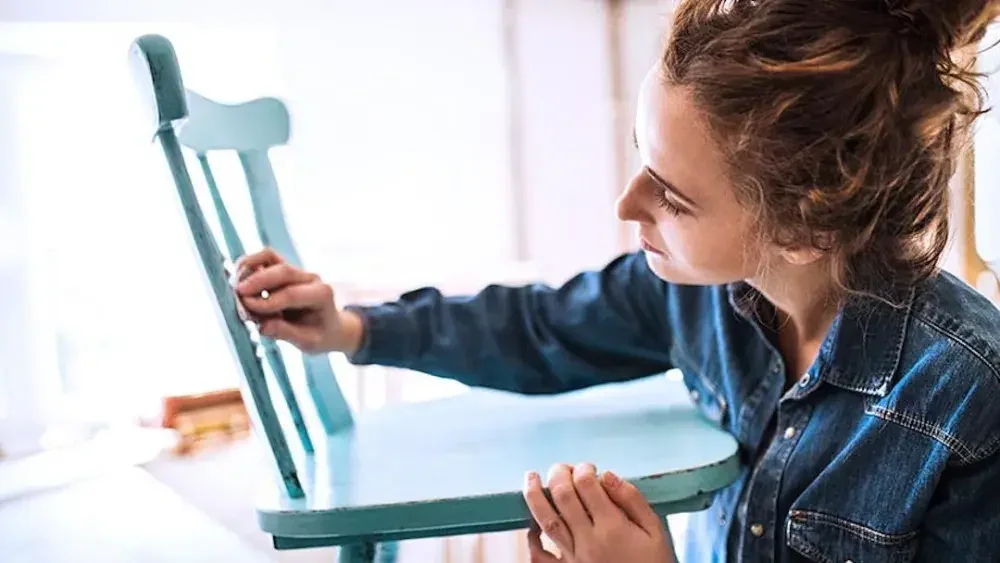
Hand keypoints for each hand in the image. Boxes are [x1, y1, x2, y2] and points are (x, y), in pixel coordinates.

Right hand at [233, 248, 362, 354]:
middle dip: (257, 282)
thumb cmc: (319, 335)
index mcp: (321, 295)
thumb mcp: (309, 342)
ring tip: (235, 285)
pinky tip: (237, 278)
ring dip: (250, 268)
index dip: (266, 302)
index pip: (291, 294)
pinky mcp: (285, 268)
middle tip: (237, 296)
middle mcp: (311, 278)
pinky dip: (249, 263)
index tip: (247, 310)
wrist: (329, 326)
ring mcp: (298, 271)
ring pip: (271, 257)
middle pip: (282, 271)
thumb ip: (287, 333)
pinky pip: (265, 258)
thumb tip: (262, 326)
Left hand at [522, 463, 676, 562]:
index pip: (587, 486)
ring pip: (547, 521)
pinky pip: (541, 556)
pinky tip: (532, 523)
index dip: (583, 469)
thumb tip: (607, 475)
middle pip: (563, 497)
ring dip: (535, 496)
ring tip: (531, 477)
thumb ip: (632, 500)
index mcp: (612, 527)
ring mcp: (573, 557)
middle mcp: (588, 540)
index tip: (588, 467)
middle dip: (558, 475)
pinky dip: (532, 539)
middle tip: (562, 468)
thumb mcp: (655, 531)